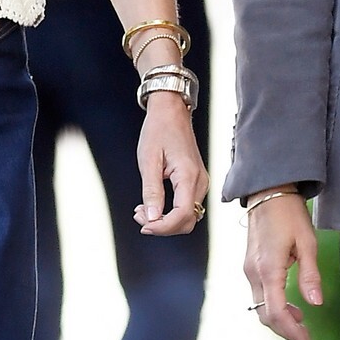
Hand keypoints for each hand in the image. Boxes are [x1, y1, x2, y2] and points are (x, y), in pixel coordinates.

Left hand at [133, 93, 208, 234]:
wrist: (171, 112)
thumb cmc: (158, 131)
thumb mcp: (149, 161)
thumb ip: (151, 191)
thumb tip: (152, 218)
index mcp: (189, 176)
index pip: (182, 215)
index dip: (163, 227)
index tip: (143, 225)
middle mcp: (200, 182)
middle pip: (188, 221)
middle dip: (163, 226)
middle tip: (139, 215)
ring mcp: (200, 183)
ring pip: (188, 217)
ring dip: (166, 221)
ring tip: (143, 210)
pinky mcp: (196, 182)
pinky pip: (187, 207)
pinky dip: (171, 213)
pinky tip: (153, 206)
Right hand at [243, 191, 321, 339]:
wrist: (267, 192)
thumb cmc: (290, 214)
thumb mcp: (307, 242)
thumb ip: (310, 274)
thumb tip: (315, 303)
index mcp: (268, 270)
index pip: (276, 312)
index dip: (291, 332)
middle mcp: (253, 273)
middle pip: (265, 314)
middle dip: (285, 331)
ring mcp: (249, 270)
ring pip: (260, 306)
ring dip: (279, 320)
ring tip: (302, 324)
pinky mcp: (251, 266)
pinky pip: (260, 295)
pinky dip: (274, 307)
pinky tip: (292, 307)